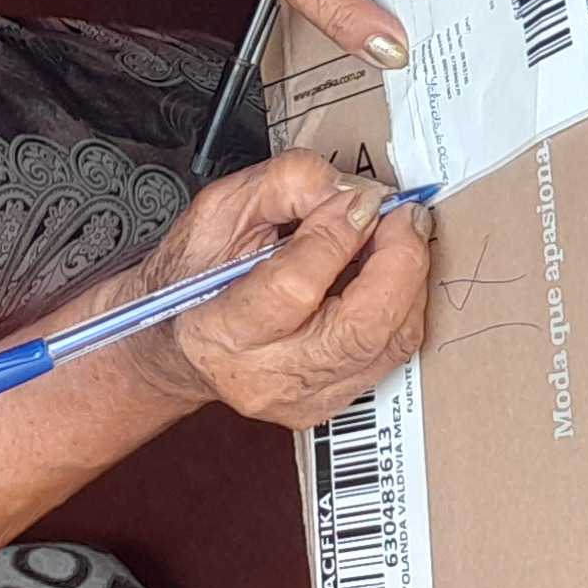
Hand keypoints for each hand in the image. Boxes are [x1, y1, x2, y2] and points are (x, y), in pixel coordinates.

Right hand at [122, 151, 431, 427]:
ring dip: (408, 280)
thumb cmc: (194, 275)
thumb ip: (290, 186)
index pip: (296, 288)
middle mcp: (266, 376)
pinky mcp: (331, 402)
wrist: (178, 340)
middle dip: (399, 261)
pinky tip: (388, 273)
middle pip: (360, 329)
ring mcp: (303, 399)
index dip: (340, 234)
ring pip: (390, 343)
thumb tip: (357, 194)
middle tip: (403, 216)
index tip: (364, 199)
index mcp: (221, 330)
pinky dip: (401, 304)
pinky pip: (392, 353)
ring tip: (396, 236)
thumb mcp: (223, 208)